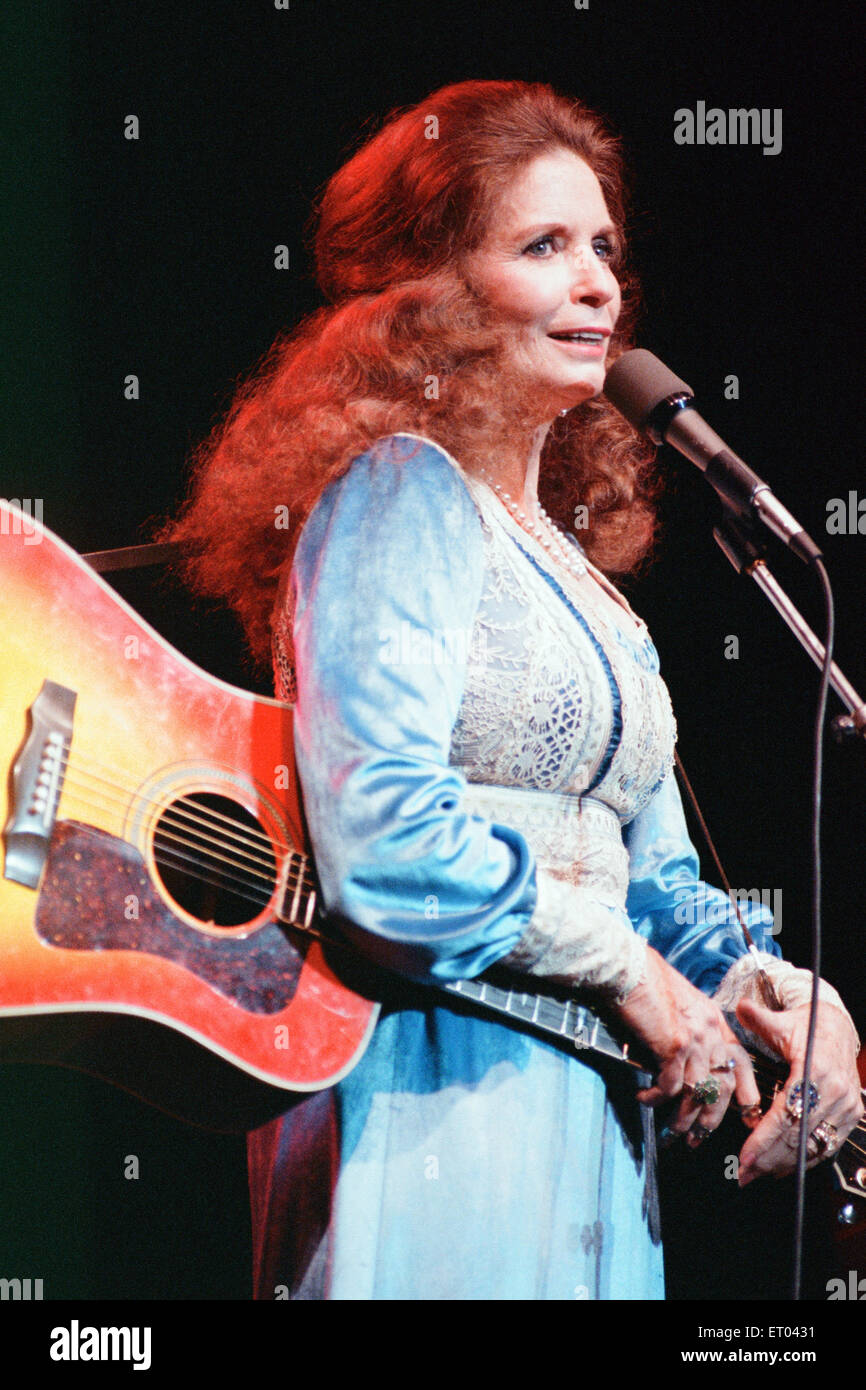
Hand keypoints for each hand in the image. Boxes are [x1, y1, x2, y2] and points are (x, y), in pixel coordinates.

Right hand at [613, 946, 759, 1143]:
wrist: (628, 968)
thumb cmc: (645, 980)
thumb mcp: (677, 1001)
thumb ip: (685, 1027)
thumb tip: (675, 1056)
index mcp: (714, 1019)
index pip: (738, 1060)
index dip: (744, 1089)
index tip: (743, 1113)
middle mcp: (710, 1031)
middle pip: (721, 1085)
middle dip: (711, 1118)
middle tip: (699, 1139)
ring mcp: (694, 1040)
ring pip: (697, 1093)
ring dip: (683, 1118)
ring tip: (672, 1134)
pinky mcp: (673, 1047)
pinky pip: (669, 1086)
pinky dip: (656, 1098)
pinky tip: (644, 1100)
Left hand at [735, 998, 862, 1185]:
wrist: (838, 1028)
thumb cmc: (805, 1027)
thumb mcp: (782, 1022)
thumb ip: (759, 1019)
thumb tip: (740, 1006)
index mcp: (816, 1071)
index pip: (785, 1115)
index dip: (763, 1140)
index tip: (743, 1158)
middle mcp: (836, 1093)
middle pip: (797, 1136)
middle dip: (767, 1159)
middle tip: (742, 1175)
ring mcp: (847, 1107)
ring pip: (813, 1146)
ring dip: (784, 1163)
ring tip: (757, 1174)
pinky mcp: (851, 1115)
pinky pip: (828, 1145)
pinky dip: (805, 1159)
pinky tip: (783, 1168)